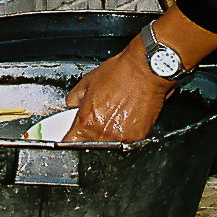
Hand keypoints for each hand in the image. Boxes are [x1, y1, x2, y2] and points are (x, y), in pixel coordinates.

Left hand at [62, 40, 176, 143]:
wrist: (145, 70)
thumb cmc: (119, 73)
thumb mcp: (87, 82)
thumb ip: (74, 99)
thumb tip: (72, 105)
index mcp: (88, 121)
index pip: (72, 142)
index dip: (71, 139)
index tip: (73, 136)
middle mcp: (104, 132)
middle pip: (90, 146)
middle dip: (90, 137)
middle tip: (98, 119)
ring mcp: (122, 137)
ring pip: (109, 146)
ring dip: (108, 136)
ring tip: (114, 116)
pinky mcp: (138, 137)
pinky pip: (127, 142)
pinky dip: (125, 134)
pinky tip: (126, 118)